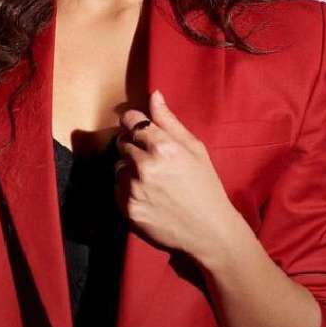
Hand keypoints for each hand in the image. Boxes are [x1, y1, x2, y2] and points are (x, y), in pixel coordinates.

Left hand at [113, 90, 234, 257]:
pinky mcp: (127, 208)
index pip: (131, 120)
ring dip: (130, 170)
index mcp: (162, 146)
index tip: (140, 130)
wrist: (208, 231)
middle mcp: (144, 165)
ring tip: (153, 182)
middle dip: (134, 147)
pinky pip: (117, 189)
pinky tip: (148, 196)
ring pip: (118, 166)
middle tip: (154, 161)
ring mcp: (133, 188)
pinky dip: (127, 190)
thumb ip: (170, 122)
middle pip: (122, 142)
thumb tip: (154, 95)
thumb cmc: (205, 187)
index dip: (135, 123)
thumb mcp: (195, 149)